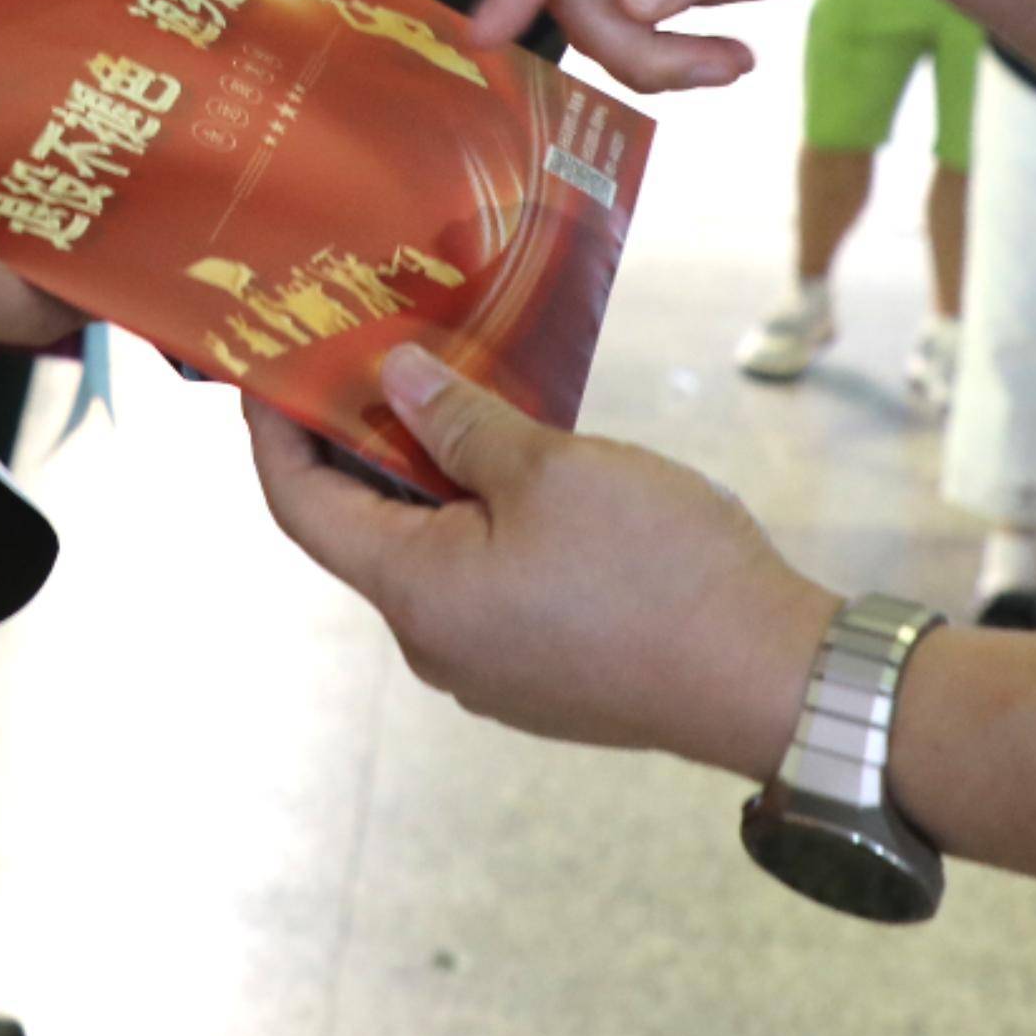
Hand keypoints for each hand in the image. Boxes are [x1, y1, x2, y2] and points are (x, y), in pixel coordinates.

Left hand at [245, 348, 834, 778]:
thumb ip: (459, 422)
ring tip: (450, 397)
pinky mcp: (541, 676)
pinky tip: (516, 470)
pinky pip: (480, 588)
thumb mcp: (551, 468)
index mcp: (416, 596)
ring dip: (427, 482)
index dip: (274, 432)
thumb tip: (388, 379)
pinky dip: (475, 523)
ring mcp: (489, 669)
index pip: (302, 506)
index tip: (266, 365)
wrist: (769, 677)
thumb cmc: (655, 567)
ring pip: (429, 558)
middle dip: (358, 445)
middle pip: (364, 533)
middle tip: (370, 357)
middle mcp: (434, 645)